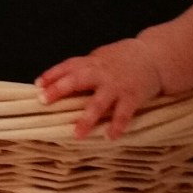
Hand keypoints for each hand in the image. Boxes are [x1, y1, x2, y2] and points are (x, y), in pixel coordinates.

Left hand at [36, 38, 161, 139]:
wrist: (154, 56)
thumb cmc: (124, 58)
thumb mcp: (101, 57)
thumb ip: (83, 68)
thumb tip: (57, 81)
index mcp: (92, 62)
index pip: (68, 66)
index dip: (52, 75)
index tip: (38, 85)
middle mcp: (102, 73)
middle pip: (77, 80)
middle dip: (60, 90)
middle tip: (44, 101)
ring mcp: (117, 86)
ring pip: (99, 103)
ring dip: (87, 118)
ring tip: (77, 134)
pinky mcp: (132, 96)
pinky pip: (123, 114)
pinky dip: (117, 125)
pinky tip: (110, 136)